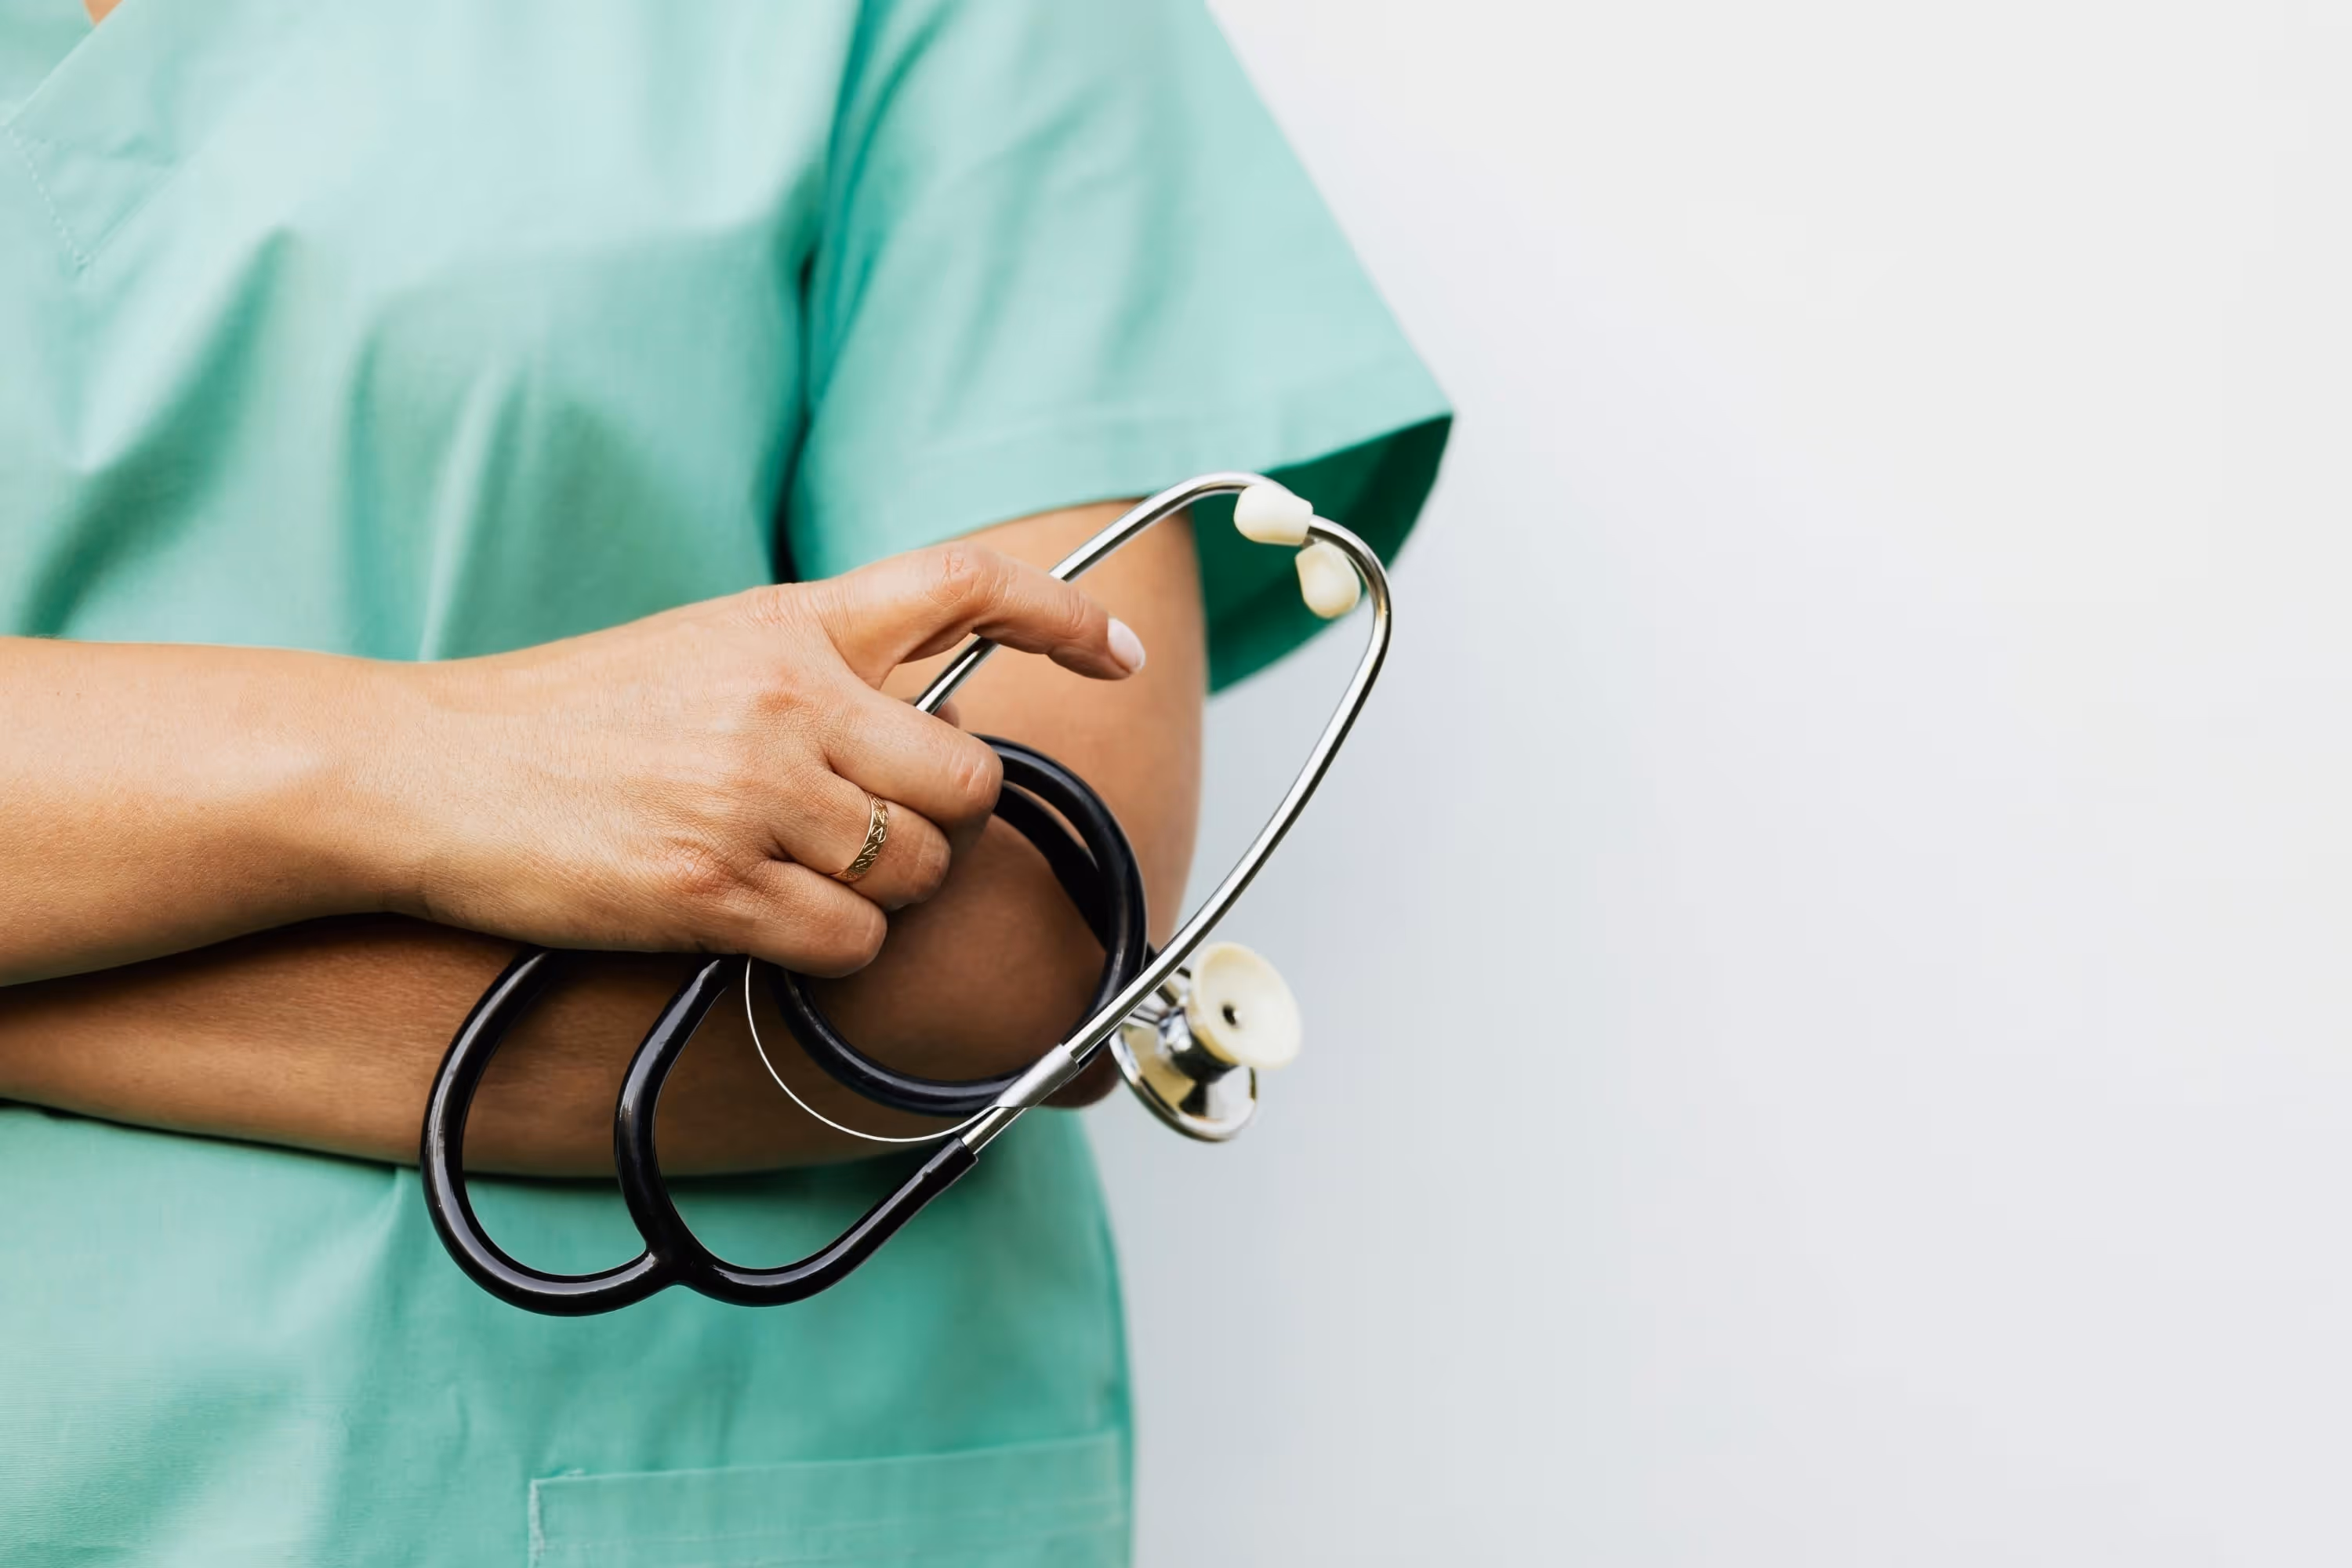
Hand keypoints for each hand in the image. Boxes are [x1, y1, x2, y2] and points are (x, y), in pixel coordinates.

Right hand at [363, 544, 1145, 974]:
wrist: (423, 772)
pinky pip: (852, 942)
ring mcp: (755, 795)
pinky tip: (759, 921)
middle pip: (968, 778)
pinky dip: (829, 948)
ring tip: (792, 874)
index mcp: (788, 621)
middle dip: (943, 822)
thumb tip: (921, 727)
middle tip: (877, 831)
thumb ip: (818, 669)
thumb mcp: (701, 647)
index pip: (963, 586)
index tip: (1114, 652)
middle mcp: (788, 697)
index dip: (1061, 615)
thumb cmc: (561, 719)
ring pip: (918, 871)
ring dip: (883, 892)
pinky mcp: (715, 889)